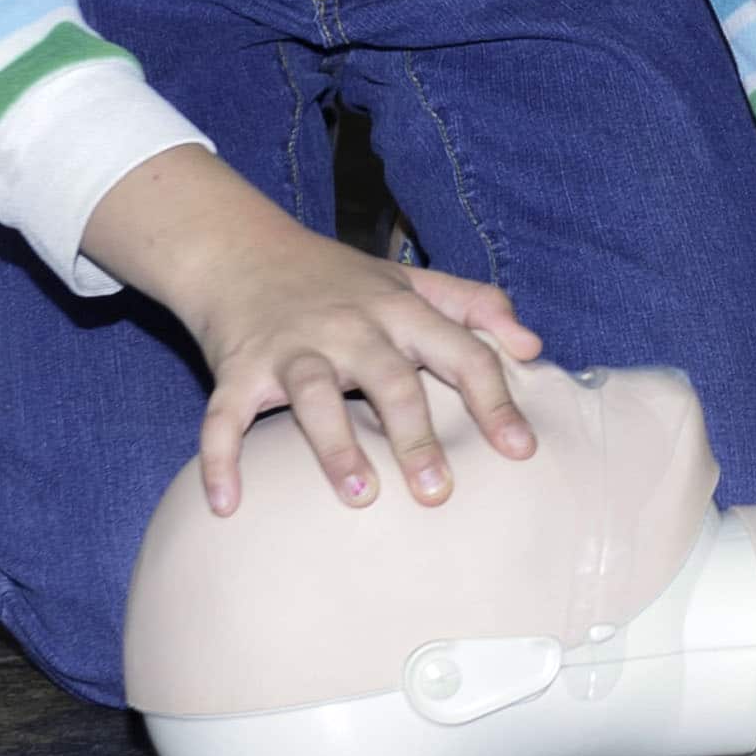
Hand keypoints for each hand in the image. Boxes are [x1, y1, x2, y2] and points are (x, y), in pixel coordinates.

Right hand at [80, 145, 540, 516]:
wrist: (242, 250)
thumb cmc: (341, 280)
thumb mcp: (413, 282)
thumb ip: (477, 307)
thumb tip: (534, 347)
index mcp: (401, 310)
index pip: (461, 352)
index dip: (494, 400)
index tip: (521, 450)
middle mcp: (350, 327)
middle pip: (391, 381)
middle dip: (416, 437)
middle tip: (438, 492)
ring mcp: (291, 348)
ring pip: (314, 398)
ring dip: (335, 448)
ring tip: (360, 496)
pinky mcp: (237, 370)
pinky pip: (224, 418)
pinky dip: (221, 460)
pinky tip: (227, 504)